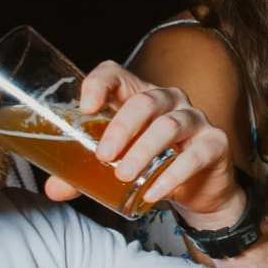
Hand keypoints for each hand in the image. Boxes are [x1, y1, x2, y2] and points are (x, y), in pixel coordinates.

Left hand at [70, 62, 240, 229]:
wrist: (200, 189)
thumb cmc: (154, 165)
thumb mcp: (117, 165)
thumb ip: (84, 175)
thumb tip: (52, 189)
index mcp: (139, 96)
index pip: (118, 74)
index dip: (100, 83)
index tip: (85, 107)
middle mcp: (169, 100)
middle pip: (145, 100)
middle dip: (121, 128)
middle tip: (103, 156)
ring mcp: (195, 120)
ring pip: (169, 125)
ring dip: (143, 152)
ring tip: (124, 176)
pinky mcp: (214, 144)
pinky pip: (194, 155)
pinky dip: (171, 176)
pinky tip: (153, 193)